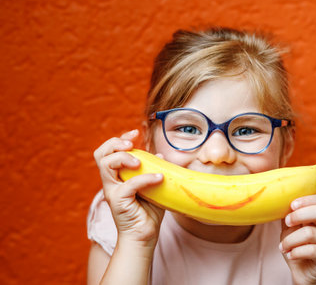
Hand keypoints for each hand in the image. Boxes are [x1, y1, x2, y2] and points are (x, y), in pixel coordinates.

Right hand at [93, 129, 164, 244]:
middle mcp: (111, 182)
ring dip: (123, 158)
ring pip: (106, 164)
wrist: (144, 236)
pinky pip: (129, 184)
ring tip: (140, 161)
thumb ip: (154, 171)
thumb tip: (161, 155)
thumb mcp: (153, 186)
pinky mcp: (118, 201)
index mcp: (117, 176)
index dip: (119, 139)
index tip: (135, 132)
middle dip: (115, 143)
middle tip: (130, 144)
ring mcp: (112, 191)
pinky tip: (159, 178)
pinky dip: (146, 178)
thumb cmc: (148, 213)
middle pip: (101, 154)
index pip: (109, 152)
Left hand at [279, 194, 315, 284]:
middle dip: (299, 215)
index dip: (307, 199)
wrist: (304, 273)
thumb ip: (288, 216)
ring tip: (283, 247)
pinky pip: (312, 250)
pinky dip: (296, 252)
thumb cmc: (297, 248)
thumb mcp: (289, 230)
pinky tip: (290, 254)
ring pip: (310, 233)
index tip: (292, 205)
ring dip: (290, 240)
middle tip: (287, 222)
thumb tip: (278, 201)